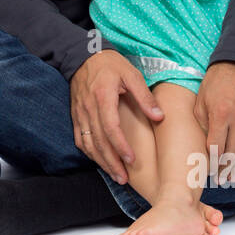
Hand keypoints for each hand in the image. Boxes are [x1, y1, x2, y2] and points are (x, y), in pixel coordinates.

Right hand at [69, 51, 163, 184]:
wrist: (82, 56)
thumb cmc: (110, 65)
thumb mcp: (131, 74)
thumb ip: (145, 97)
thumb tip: (159, 117)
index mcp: (103, 97)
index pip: (110, 127)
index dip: (120, 146)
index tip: (131, 160)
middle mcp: (89, 108)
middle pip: (99, 141)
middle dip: (111, 162)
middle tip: (123, 178)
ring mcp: (80, 113)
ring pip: (88, 144)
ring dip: (101, 162)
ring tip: (115, 175)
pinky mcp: (75, 116)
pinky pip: (79, 139)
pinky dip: (89, 153)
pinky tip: (99, 161)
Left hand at [195, 61, 234, 184]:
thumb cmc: (215, 83)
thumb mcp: (200, 101)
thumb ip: (202, 124)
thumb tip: (203, 146)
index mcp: (220, 114)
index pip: (216, 148)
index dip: (212, 163)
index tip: (208, 170)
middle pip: (233, 154)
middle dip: (225, 170)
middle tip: (220, 180)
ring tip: (233, 177)